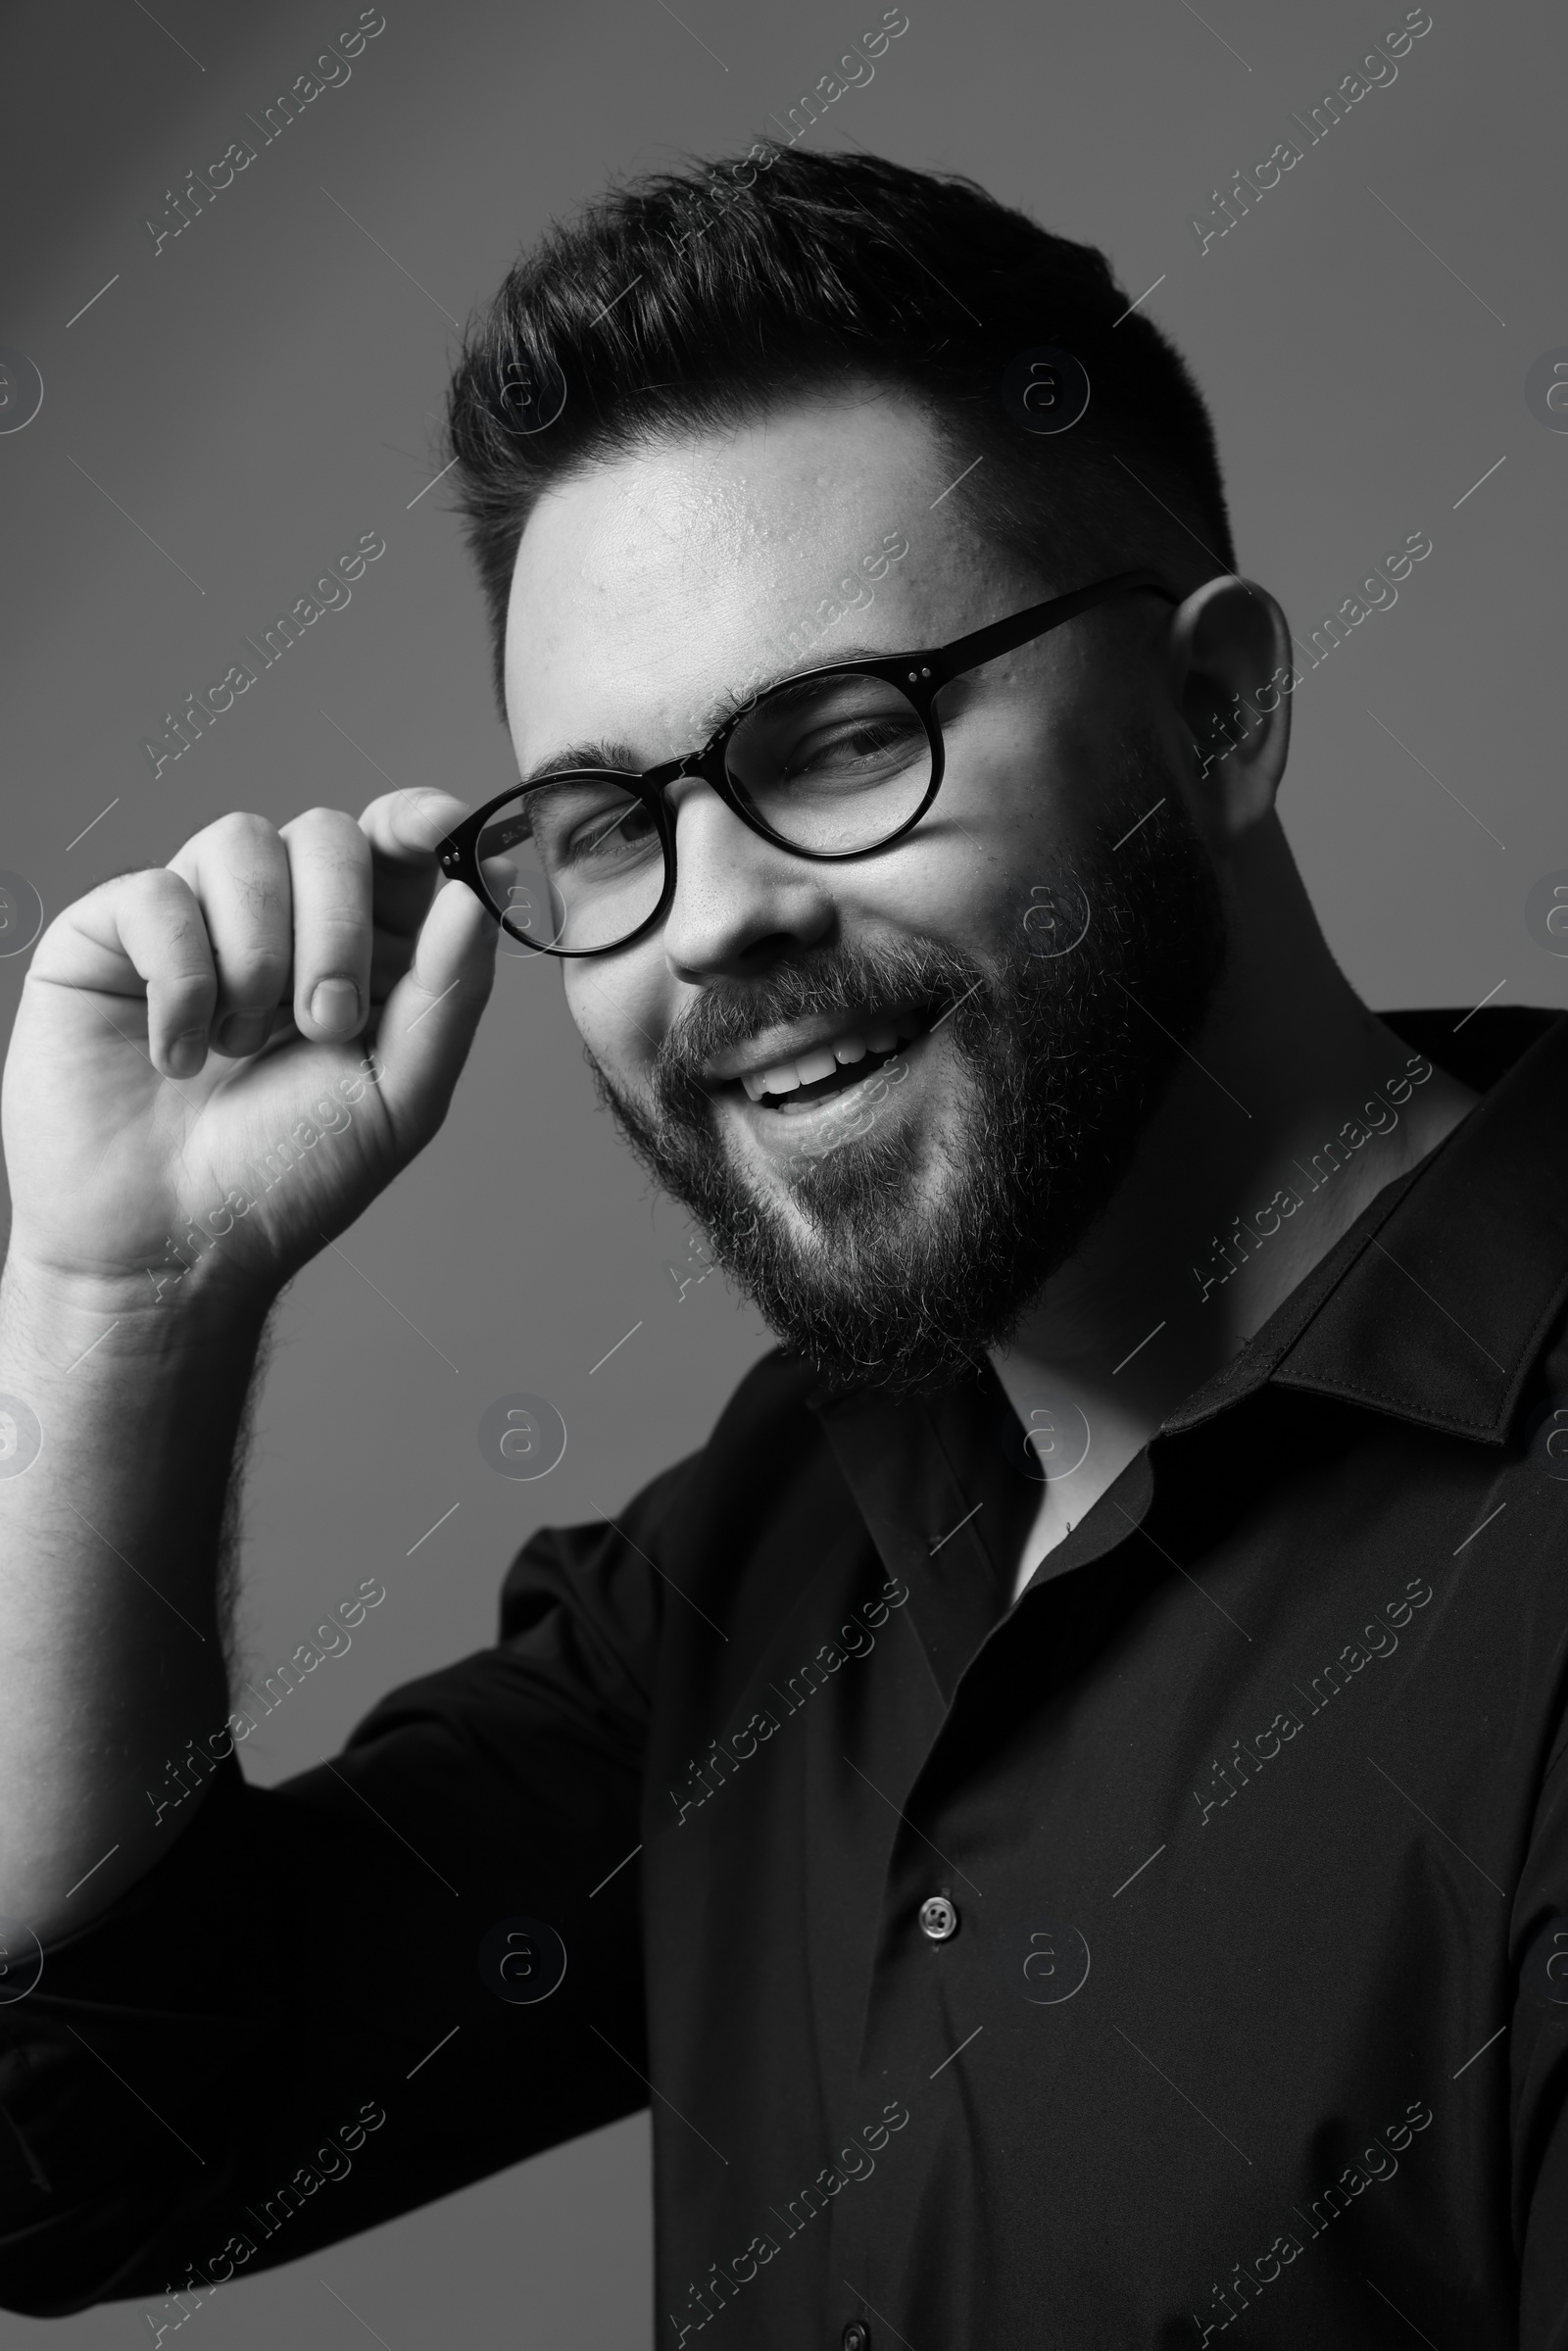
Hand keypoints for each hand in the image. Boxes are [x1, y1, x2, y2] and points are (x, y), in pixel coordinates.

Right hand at [1, 790, 500, 1308]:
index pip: (396, 842)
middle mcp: (282, 919)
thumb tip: (477, 895)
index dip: (418, 821)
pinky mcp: (112, 934)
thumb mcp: (399, 1097)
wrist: (169, 1244)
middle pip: (327, 835)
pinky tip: (179, 1053)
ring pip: (242, 842)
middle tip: (324, 1025)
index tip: (438, 831)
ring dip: (257, 956)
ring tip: (240, 1046)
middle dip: (337, 929)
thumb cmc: (285, 1178)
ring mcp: (195, 918)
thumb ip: (448, 996)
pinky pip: (156, 892)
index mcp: (366, 948)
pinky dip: (181, 979)